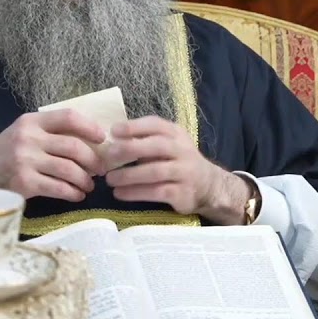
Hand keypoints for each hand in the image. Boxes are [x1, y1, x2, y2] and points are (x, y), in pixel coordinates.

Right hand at [0, 109, 106, 201]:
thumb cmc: (5, 155)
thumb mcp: (23, 134)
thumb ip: (48, 133)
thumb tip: (90, 141)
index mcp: (31, 121)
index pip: (68, 116)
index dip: (90, 127)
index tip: (102, 138)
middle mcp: (28, 138)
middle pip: (74, 146)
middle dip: (93, 160)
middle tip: (100, 170)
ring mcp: (25, 160)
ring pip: (69, 169)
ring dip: (85, 180)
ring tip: (89, 185)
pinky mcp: (24, 183)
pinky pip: (58, 188)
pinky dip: (73, 193)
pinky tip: (77, 195)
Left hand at [104, 116, 251, 223]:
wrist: (208, 186)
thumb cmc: (178, 162)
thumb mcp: (168, 144)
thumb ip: (146, 141)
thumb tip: (112, 141)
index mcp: (176, 134)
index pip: (156, 125)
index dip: (135, 126)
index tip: (114, 131)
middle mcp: (183, 150)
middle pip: (156, 146)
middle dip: (130, 149)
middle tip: (109, 155)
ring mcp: (184, 172)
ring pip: (155, 171)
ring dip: (129, 175)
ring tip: (110, 179)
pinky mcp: (182, 193)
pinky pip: (156, 192)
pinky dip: (135, 193)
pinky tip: (120, 193)